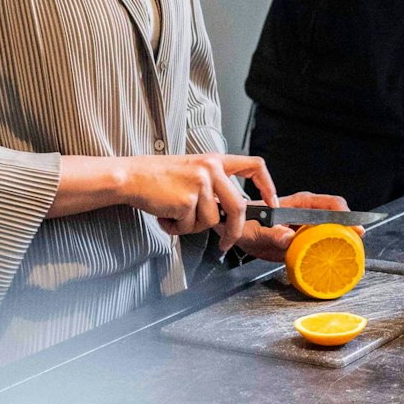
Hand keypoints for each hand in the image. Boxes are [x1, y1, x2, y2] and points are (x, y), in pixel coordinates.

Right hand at [124, 153, 278, 246]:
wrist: (132, 176)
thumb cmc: (159, 177)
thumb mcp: (194, 171)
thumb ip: (214, 186)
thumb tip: (231, 212)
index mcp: (215, 161)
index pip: (254, 166)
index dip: (267, 186)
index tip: (271, 203)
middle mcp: (211, 169)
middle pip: (238, 207)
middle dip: (234, 231)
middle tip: (226, 243)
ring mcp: (200, 184)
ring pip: (210, 221)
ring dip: (191, 226)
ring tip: (174, 213)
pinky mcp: (187, 200)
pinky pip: (190, 226)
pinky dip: (177, 228)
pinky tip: (166, 215)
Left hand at [234, 191, 354, 261]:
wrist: (239, 230)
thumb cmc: (246, 223)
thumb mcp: (256, 230)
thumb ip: (271, 234)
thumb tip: (288, 239)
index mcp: (299, 204)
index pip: (330, 204)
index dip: (345, 215)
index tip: (354, 228)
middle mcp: (306, 213)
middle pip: (336, 217)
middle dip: (349, 229)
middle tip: (357, 244)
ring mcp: (306, 226)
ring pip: (330, 230)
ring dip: (340, 240)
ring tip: (349, 253)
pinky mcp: (303, 240)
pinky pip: (319, 243)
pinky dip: (327, 251)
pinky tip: (331, 261)